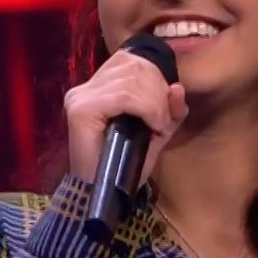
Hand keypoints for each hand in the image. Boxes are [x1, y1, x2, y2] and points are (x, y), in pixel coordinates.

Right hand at [63, 49, 186, 183]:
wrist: (104, 197)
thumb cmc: (126, 166)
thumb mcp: (157, 131)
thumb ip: (170, 108)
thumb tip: (177, 87)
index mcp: (99, 85)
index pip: (133, 61)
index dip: (157, 80)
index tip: (163, 110)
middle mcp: (85, 87)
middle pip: (135, 67)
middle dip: (159, 94)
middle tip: (161, 121)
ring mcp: (80, 97)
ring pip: (132, 80)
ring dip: (155, 104)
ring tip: (156, 125)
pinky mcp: (80, 110)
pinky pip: (123, 96)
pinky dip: (147, 108)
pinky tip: (152, 125)